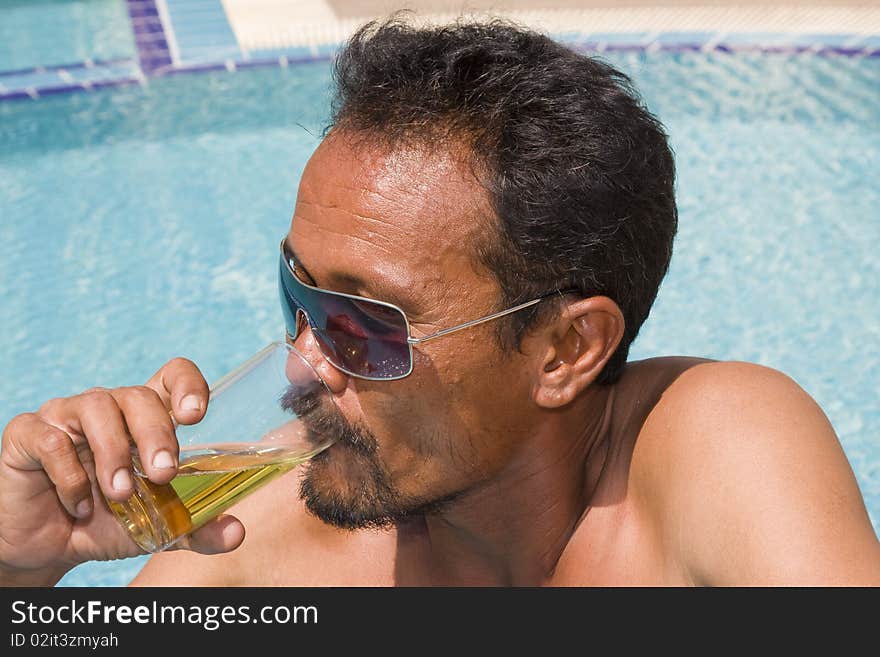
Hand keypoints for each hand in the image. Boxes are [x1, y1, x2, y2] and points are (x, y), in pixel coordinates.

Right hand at [0, 358, 244, 585]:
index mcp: (144, 418)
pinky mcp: (28, 433)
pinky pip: (52, 440)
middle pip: (139, 395)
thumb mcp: (157, 529)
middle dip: (156, 434)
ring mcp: (65, 415)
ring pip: (97, 408)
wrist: (46, 548)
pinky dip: (70, 477)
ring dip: (114, 455)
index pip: (171, 376)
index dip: (187, 384)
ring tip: (121, 495)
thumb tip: (236, 533)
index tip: (195, 415)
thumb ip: (197, 528)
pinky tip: (79, 505)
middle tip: (164, 474)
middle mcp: (108, 407)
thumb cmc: (106, 522)